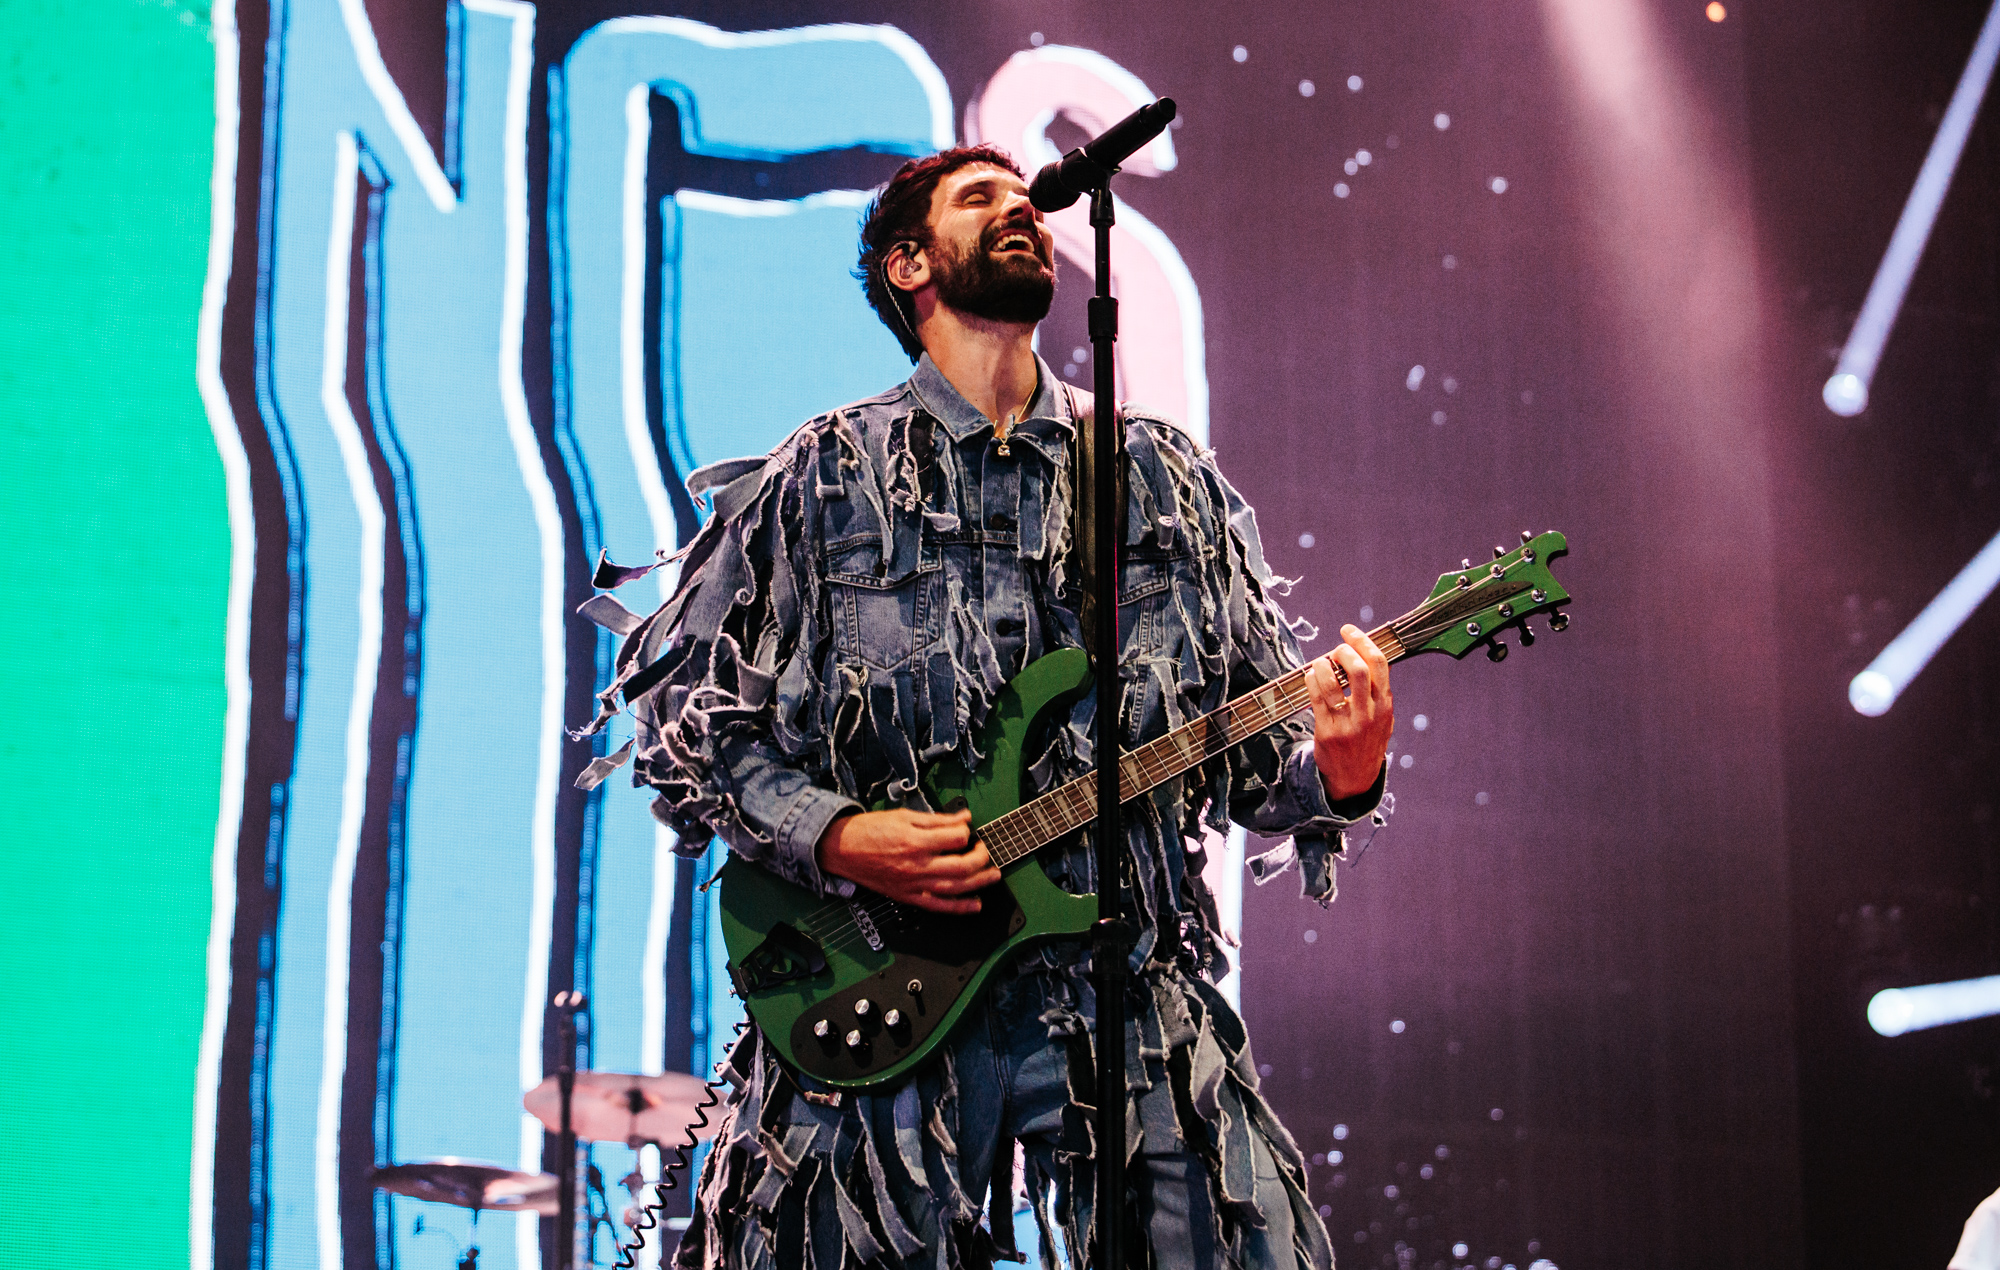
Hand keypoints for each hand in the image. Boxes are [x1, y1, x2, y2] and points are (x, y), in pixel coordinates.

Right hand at [816, 808, 1001, 913]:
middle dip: (981, 858)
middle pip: (961, 866)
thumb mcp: (905, 816)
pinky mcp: (908, 897)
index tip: (967, 829)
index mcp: (915, 841)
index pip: (956, 838)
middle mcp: (916, 865)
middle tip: (985, 850)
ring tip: (993, 875)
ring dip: (980, 883)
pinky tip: (975, 904)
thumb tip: (963, 817)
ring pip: (955, 888)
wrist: (843, 849)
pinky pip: (938, 906)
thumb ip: (937, 820)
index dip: (966, 831)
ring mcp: (913, 884)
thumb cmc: (870, 831)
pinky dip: (960, 907)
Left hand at [1305, 624, 1394, 801]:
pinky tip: (1312, 676)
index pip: (1378, 665)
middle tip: (1336, 649)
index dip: (1363, 641)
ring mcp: (1347, 724)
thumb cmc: (1367, 741)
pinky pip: (1315, 697)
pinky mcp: (1326, 732)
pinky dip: (1312, 679)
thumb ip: (1381, 692)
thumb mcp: (1383, 719)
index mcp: (1385, 706)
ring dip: (1323, 664)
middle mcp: (1368, 714)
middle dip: (1343, 650)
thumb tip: (1378, 660)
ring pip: (1332, 682)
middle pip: (1357, 670)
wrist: (1354, 779)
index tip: (1349, 630)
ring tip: (1321, 663)